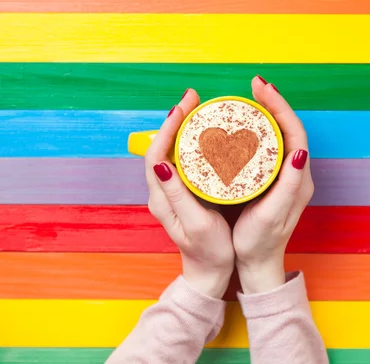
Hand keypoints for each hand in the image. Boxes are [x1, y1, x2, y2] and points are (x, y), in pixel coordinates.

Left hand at [145, 89, 234, 298]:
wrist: (210, 273)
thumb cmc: (209, 251)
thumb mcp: (196, 225)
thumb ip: (178, 195)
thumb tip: (163, 164)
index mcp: (162, 198)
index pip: (156, 154)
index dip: (168, 128)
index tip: (185, 107)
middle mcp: (162, 192)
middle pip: (161, 147)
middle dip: (175, 120)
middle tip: (193, 99)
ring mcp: (172, 193)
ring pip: (172, 152)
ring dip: (182, 129)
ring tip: (199, 111)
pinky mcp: (184, 193)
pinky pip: (183, 161)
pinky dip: (191, 143)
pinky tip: (207, 136)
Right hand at [232, 77, 313, 293]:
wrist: (258, 263)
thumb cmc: (261, 241)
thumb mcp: (273, 214)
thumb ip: (289, 184)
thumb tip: (298, 151)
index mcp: (299, 178)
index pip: (295, 132)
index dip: (280, 107)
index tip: (261, 88)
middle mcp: (297, 173)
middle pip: (288, 128)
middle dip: (274, 103)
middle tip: (254, 86)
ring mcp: (286, 176)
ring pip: (279, 135)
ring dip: (268, 114)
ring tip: (250, 99)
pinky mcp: (273, 180)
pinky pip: (269, 147)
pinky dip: (259, 130)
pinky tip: (244, 125)